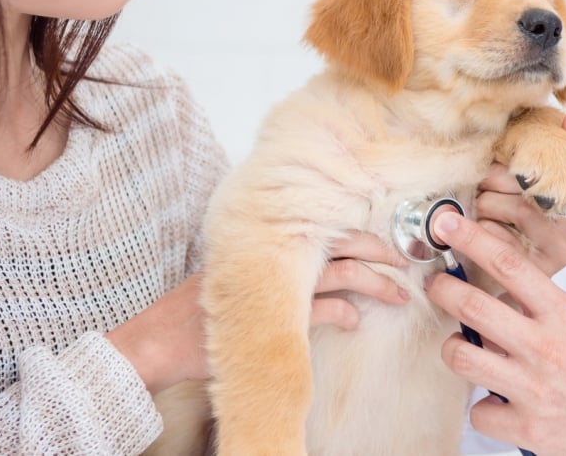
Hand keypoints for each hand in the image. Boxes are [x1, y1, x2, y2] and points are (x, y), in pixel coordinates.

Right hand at [107, 231, 408, 394]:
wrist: (158, 338)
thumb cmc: (202, 313)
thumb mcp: (248, 284)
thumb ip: (287, 276)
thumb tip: (329, 282)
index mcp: (270, 243)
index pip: (327, 227)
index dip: (363, 235)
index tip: (391, 245)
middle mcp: (274, 255)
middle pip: (341, 244)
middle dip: (379, 253)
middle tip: (407, 266)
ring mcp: (273, 284)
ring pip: (337, 273)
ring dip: (372, 284)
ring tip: (397, 295)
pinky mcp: (270, 315)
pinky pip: (317, 310)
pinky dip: (341, 313)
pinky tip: (354, 320)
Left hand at [425, 212, 565, 455]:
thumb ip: (553, 310)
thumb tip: (514, 296)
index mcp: (565, 316)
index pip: (511, 266)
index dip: (473, 240)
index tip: (449, 225)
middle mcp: (545, 349)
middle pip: (473, 307)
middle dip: (443, 289)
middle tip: (435, 284)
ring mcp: (534, 390)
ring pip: (463, 357)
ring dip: (454, 347)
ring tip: (460, 344)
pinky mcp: (530, 429)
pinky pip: (479, 412)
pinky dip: (484, 405)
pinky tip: (496, 400)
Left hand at [475, 113, 565, 276]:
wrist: (487, 281)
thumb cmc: (496, 225)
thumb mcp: (505, 185)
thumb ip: (517, 161)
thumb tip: (513, 128)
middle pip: (540, 181)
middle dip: (498, 177)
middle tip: (481, 183)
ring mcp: (561, 246)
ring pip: (521, 207)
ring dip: (487, 205)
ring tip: (478, 212)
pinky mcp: (542, 269)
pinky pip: (505, 239)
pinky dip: (482, 233)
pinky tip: (478, 237)